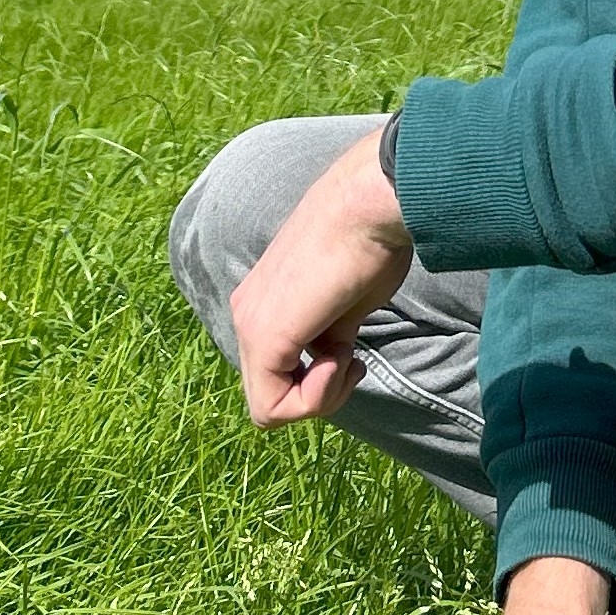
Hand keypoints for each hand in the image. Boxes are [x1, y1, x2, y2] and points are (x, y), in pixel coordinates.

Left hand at [229, 126, 414, 427]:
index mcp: (261, 305)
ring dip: (319, 396)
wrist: (369, 205)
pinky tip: (339, 358)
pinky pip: (272, 407)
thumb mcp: (346, 306)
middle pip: (271, 396)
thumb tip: (332, 362)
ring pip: (269, 409)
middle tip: (352, 360)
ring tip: (346, 353)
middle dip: (319, 393)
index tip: (352, 354)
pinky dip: (315, 396)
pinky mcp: (264, 336)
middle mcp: (245, 315)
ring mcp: (249, 326)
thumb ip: (328, 337)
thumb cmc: (369, 243)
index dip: (319, 382)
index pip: (276, 376)